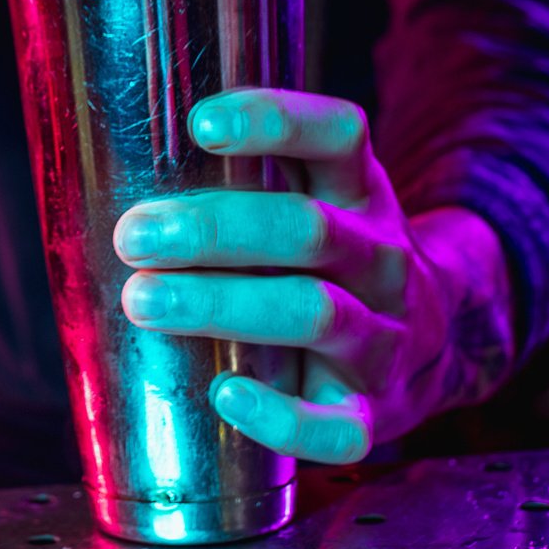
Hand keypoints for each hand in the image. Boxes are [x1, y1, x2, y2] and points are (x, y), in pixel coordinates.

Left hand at [111, 89, 514, 463]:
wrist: (441, 343)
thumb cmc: (331, 261)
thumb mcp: (316, 198)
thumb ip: (242, 178)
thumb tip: (107, 158)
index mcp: (360, 192)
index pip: (338, 136)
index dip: (275, 120)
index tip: (200, 123)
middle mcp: (381, 257)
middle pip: (308, 230)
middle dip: (215, 229)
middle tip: (134, 235)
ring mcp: (383, 335)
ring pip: (316, 313)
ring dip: (223, 305)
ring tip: (142, 300)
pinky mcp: (374, 411)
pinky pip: (339, 428)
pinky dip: (282, 417)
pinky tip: (225, 396)